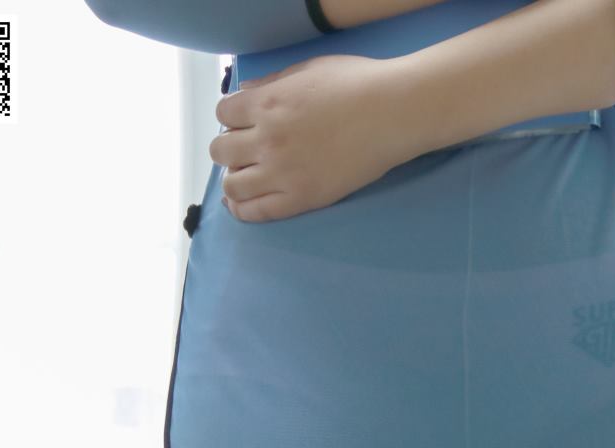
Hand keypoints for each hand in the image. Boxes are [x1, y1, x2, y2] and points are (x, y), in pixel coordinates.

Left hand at [211, 54, 418, 222]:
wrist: (393, 113)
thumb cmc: (357, 83)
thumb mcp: (307, 70)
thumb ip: (271, 83)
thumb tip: (244, 92)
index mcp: (267, 103)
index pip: (223, 113)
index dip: (232, 117)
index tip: (246, 121)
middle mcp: (267, 139)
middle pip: (221, 150)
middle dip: (230, 147)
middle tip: (249, 149)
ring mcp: (283, 172)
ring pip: (232, 185)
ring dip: (234, 178)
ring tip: (249, 175)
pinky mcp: (302, 198)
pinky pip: (257, 211)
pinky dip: (241, 209)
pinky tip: (241, 204)